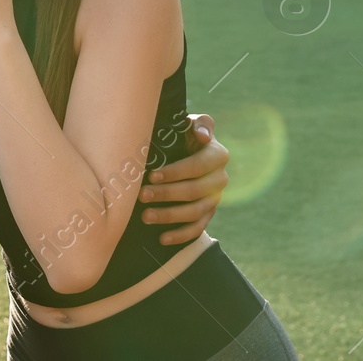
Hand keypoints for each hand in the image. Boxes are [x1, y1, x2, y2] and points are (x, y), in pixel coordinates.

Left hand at [139, 113, 227, 244]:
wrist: (187, 149)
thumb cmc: (184, 134)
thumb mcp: (190, 124)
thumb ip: (200, 124)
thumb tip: (202, 135)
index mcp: (217, 155)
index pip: (197, 166)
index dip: (175, 172)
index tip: (152, 175)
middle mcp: (220, 178)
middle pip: (194, 191)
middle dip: (167, 194)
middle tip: (142, 195)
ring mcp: (215, 198)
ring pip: (195, 212)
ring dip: (170, 216)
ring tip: (146, 216)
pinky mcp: (208, 213)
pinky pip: (198, 228)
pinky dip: (181, 235)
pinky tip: (162, 238)